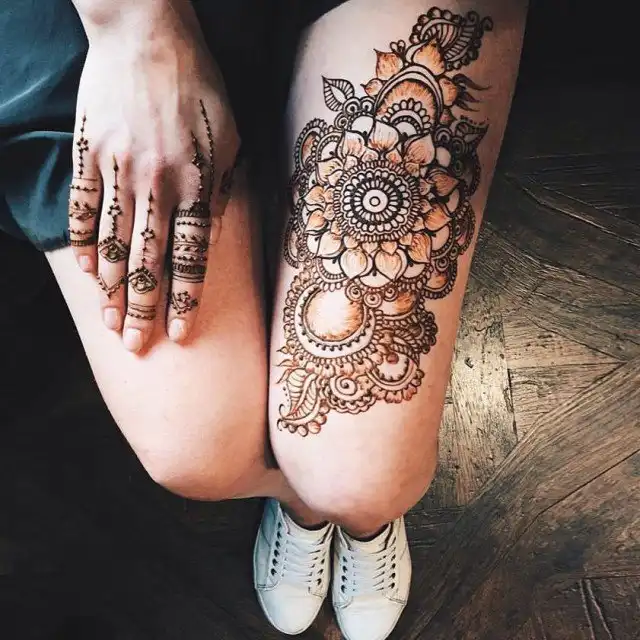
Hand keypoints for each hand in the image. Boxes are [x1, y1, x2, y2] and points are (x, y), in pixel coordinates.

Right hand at [68, 2, 239, 351]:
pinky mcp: (88, 152)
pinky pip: (83, 206)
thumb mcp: (230, 139)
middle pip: (148, 261)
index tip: (180, 334)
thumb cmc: (201, 88)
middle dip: (143, 309)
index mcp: (196, 182)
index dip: (186, 299)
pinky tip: (86, 271)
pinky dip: (83, 241)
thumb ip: (222, 192)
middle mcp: (156, 183)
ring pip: (112, 242)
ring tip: (110, 323)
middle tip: (136, 347)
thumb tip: (211, 238)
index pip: (192, 258)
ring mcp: (117, 168)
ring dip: (111, 288)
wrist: (148, 32)